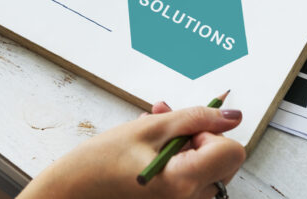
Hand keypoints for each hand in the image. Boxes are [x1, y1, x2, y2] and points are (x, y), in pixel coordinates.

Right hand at [19, 101, 244, 198]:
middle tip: (166, 121)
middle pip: (223, 161)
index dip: (211, 132)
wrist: (74, 191)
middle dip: (199, 136)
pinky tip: (152, 147)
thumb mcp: (148, 128)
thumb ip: (194, 118)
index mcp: (184, 182)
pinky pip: (192, 178)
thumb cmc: (102, 162)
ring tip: (151, 130)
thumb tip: (232, 115)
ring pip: (206, 167)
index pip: (231, 152)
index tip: (184, 128)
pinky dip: (178, 159)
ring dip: (185, 144)